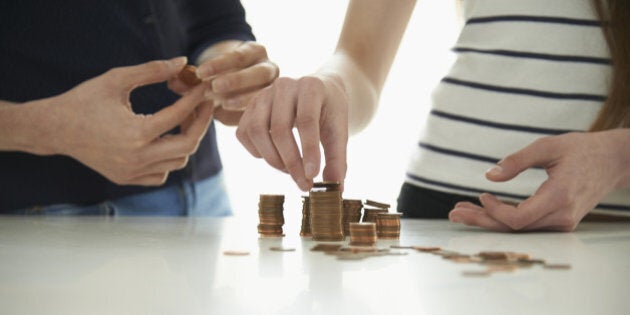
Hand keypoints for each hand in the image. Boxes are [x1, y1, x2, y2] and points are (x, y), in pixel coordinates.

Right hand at [40, 57, 213, 185]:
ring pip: (178, 162)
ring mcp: (132, 172)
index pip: (180, 115)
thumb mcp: (116, 79)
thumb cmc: (85, 100)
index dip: (196, 99)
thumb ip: (152, 70)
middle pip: (188, 145)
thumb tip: (182, 62)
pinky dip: (168, 159)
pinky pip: (161, 174)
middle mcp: (137, 157)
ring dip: (186, 140)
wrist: (54, 128)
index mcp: (136, 132)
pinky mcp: (126, 179)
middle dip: (200, 123)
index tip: (203, 88)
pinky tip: (163, 140)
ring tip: (183, 120)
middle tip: (201, 106)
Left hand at [168, 41, 278, 125]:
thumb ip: (190, 77)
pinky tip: (233, 120)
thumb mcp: (206, 73)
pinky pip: (266, 113)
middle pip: (259, 73)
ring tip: (223, 104)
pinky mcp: (274, 109)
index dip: (220, 64)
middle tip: (215, 87)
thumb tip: (174, 82)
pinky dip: (249, 116)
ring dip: (244, 99)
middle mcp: (269, 69)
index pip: (239, 55)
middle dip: (237, 80)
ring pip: (266, 94)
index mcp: (254, 52)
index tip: (200, 73)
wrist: (239, 89)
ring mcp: (274, 90)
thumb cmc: (220, 76)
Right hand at [235, 74, 348, 190]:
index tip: (312, 175)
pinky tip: (275, 158)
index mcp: (311, 86)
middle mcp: (284, 86)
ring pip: (257, 131)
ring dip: (272, 159)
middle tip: (304, 184)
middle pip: (280, 129)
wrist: (317, 93)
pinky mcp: (250, 107)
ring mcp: (263, 95)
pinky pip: (244, 133)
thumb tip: (336, 189)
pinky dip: (257, 152)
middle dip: (291, 162)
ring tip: (290, 171)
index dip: (308, 150)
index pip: (307, 120)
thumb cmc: (329, 113)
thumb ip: (337, 159)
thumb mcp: (339, 131)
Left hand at [448, 130, 629, 231]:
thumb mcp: (548, 146)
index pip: (519, 219)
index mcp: (560, 197)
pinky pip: (527, 224)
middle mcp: (562, 216)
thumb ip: (517, 160)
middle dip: (481, 221)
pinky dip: (504, 218)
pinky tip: (483, 210)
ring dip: (489, 220)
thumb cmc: (581, 150)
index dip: (495, 212)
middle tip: (454, 213)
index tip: (481, 196)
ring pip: (519, 228)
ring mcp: (562, 222)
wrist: (613, 161)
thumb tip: (489, 176)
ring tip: (461, 211)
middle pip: (514, 228)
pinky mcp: (560, 221)